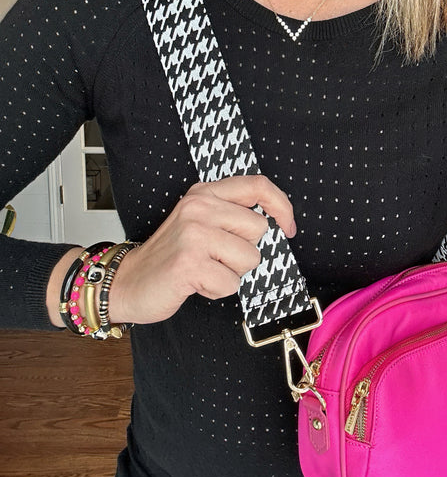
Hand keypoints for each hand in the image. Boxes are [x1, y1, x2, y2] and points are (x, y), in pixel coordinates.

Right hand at [109, 175, 295, 324]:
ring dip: (231, 273)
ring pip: (250, 258)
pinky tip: (195, 282)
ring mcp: (193, 234)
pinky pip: (231, 283)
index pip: (258, 186)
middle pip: (260, 230)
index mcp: (204, 193)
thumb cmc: (172, 255)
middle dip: (245, 251)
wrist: (128, 281)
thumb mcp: (200, 221)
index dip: (282, 206)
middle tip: (216, 256)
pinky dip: (217, 290)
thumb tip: (278, 224)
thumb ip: (232, 215)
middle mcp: (199, 207)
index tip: (288, 227)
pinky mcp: (189, 263)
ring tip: (204, 269)